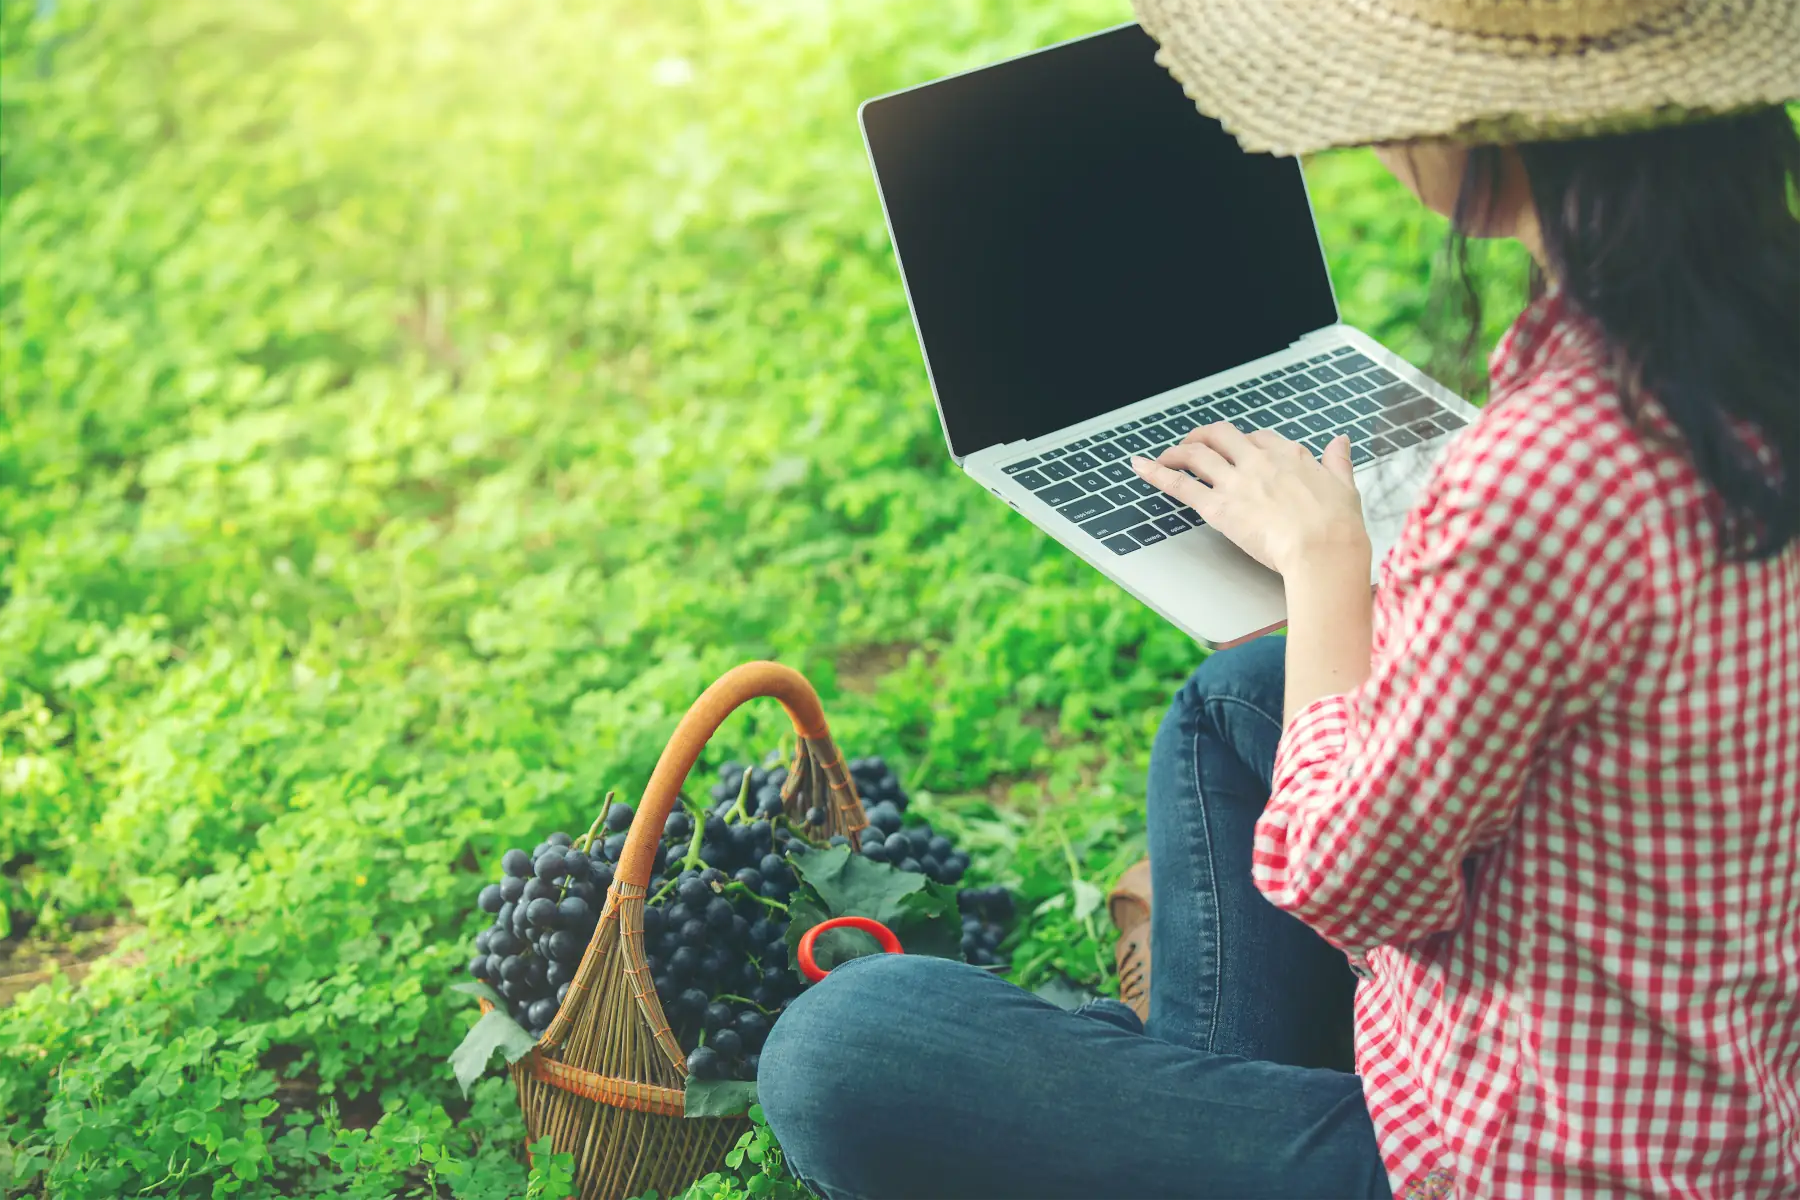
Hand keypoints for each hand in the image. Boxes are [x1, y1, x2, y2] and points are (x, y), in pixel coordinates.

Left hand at [1130, 424, 1368, 576]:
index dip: (1244, 443)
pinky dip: (1156, 473)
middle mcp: (1259, 461)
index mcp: (1289, 455)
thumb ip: (1338, 461)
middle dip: (1203, 436)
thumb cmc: (1338, 525)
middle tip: (1193, 444)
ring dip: (1176, 451)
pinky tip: (1140, 467)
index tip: (1238, 450)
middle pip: (1221, 435)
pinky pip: (1180, 484)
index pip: (1258, 438)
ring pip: (1197, 454)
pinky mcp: (1218, 507)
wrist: (1323, 549)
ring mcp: (1236, 481)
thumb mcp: (1345, 484)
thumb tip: (1340, 442)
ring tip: (1164, 455)